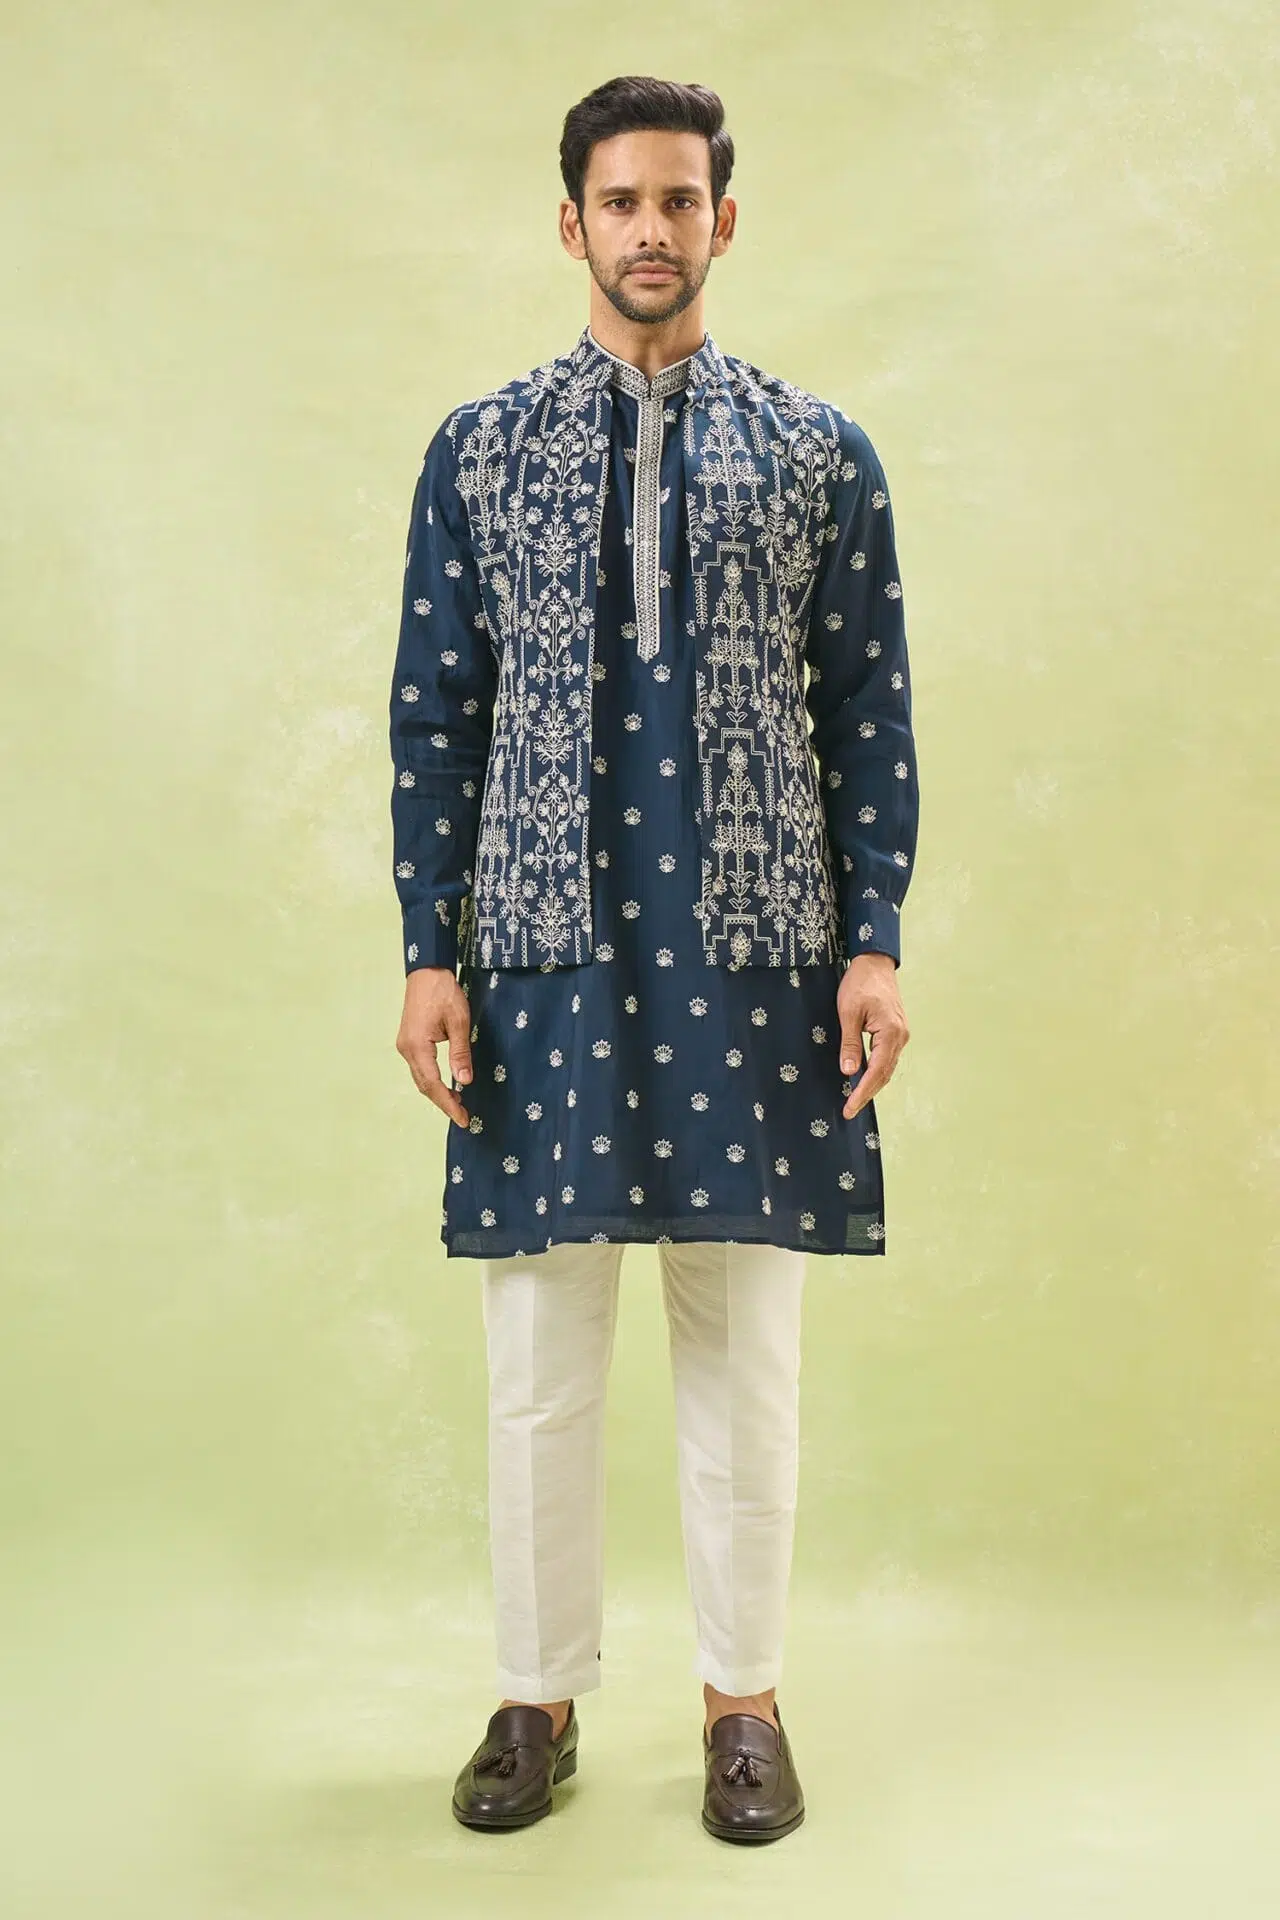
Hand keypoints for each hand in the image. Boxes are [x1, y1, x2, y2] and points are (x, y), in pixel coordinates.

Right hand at [395, 968, 474, 1126]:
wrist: (426, 971)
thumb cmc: (443, 992)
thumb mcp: (458, 1021)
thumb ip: (460, 1052)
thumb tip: (465, 1080)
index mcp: (417, 1046)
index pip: (433, 1084)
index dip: (448, 1104)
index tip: (463, 1119)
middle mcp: (406, 1049)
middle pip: (424, 1085)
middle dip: (443, 1102)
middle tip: (464, 1116)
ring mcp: (405, 1045)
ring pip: (421, 1078)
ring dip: (437, 1092)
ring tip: (458, 1102)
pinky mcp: (408, 1041)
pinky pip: (420, 1068)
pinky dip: (432, 1080)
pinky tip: (447, 1083)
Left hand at [837, 953, 909, 1120]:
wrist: (874, 963)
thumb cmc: (860, 983)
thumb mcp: (848, 1013)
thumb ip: (850, 1044)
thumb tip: (850, 1071)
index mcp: (891, 1033)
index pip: (877, 1071)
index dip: (862, 1092)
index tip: (849, 1108)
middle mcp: (900, 1037)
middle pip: (884, 1074)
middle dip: (867, 1093)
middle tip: (849, 1110)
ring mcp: (900, 1034)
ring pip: (887, 1067)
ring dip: (872, 1084)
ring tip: (854, 1100)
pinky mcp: (896, 1031)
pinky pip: (887, 1057)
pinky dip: (876, 1071)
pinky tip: (863, 1078)